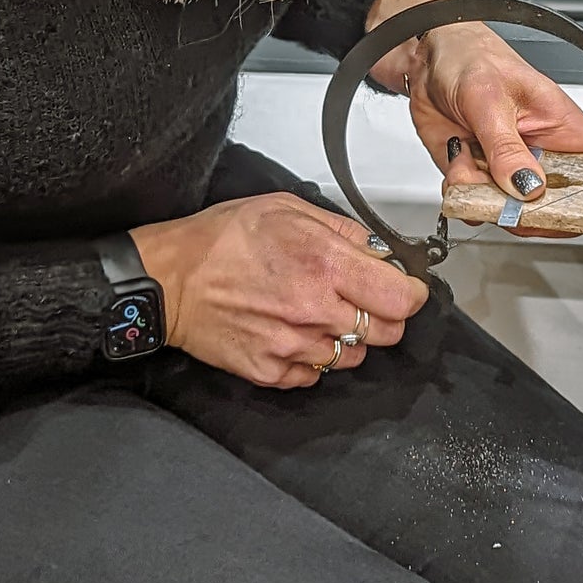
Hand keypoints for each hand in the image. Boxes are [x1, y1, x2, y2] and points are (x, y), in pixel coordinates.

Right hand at [129, 196, 427, 389]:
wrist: (170, 280)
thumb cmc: (221, 240)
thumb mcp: (286, 208)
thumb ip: (340, 228)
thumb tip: (376, 250)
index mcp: (325, 264)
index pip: (401, 298)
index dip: (412, 293)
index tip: (407, 288)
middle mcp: (315, 310)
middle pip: (386, 333)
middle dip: (384, 315)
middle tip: (363, 298)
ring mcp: (294, 346)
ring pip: (352, 356)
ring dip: (346, 337)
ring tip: (317, 313)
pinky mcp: (272, 371)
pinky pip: (315, 375)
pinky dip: (312, 357)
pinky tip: (292, 332)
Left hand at [403, 21, 582, 234]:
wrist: (428, 58)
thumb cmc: (471, 57)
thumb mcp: (489, 98)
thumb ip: (506, 147)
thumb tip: (528, 187)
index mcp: (564, 127)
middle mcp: (542, 153)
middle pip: (559, 206)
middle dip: (531, 211)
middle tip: (507, 196)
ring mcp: (510, 168)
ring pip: (512, 212)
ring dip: (486, 198)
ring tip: (470, 164)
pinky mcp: (480, 176)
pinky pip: (476, 204)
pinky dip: (462, 192)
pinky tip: (457, 162)